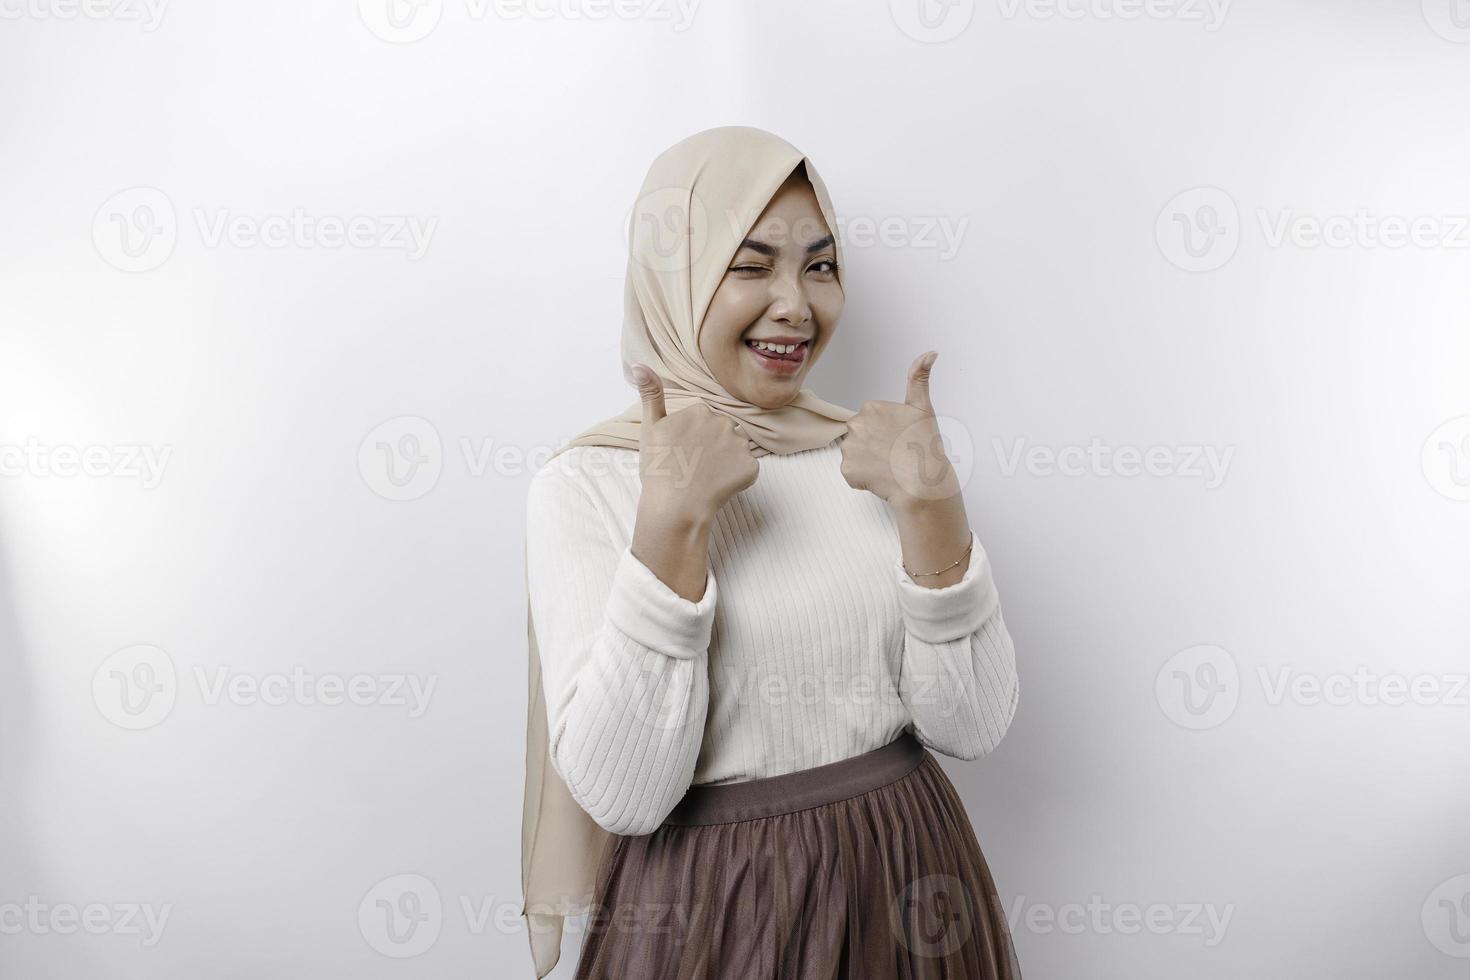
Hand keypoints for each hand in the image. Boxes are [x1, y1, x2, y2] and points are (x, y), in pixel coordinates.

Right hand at [631, 363, 758, 524]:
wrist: (674, 506)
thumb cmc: (659, 469)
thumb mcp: (650, 428)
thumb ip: (650, 394)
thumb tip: (638, 364)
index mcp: (700, 410)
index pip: (704, 422)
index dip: (693, 440)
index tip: (682, 454)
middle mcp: (724, 422)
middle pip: (723, 433)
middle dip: (713, 447)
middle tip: (693, 467)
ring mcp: (739, 445)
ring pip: (736, 450)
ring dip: (726, 461)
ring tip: (706, 477)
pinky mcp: (751, 467)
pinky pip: (747, 470)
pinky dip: (737, 479)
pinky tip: (718, 486)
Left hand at [838, 350, 960, 510]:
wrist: (922, 482)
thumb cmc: (924, 445)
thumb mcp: (922, 407)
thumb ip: (919, 378)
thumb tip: (930, 353)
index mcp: (871, 408)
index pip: (872, 421)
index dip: (887, 431)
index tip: (899, 439)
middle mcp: (855, 425)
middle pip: (861, 436)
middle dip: (874, 444)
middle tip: (895, 453)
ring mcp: (849, 449)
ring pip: (856, 454)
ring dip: (868, 460)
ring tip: (889, 466)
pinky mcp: (847, 470)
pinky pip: (853, 473)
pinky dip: (864, 477)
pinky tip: (880, 477)